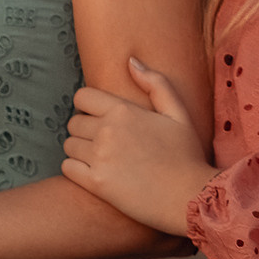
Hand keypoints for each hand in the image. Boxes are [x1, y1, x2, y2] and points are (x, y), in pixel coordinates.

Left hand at [63, 57, 216, 236]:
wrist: (191, 197)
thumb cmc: (187, 155)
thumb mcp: (178, 113)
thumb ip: (156, 84)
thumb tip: (130, 60)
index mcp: (124, 110)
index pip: (81, 97)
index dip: (88, 107)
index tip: (100, 118)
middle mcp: (107, 130)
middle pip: (73, 123)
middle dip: (84, 130)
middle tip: (103, 143)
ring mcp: (100, 157)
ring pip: (69, 145)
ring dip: (79, 150)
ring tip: (101, 159)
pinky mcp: (96, 183)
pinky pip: (67, 168)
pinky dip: (75, 170)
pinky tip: (94, 174)